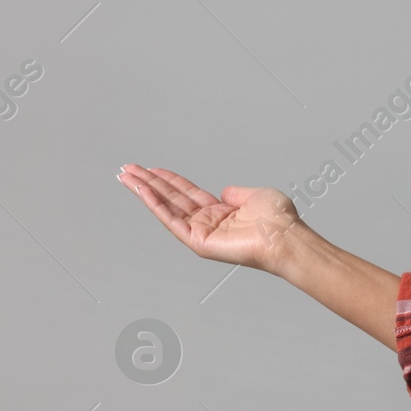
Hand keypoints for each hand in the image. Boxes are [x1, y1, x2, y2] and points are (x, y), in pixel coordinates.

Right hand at [117, 164, 304, 274]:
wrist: (284, 235)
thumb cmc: (278, 219)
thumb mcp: (256, 195)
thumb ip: (236, 193)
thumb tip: (223, 191)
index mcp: (221, 212)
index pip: (187, 193)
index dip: (169, 180)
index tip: (151, 169)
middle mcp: (208, 222)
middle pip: (171, 198)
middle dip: (149, 183)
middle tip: (127, 169)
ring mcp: (201, 232)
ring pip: (166, 208)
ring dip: (145, 191)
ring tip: (126, 176)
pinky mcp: (198, 242)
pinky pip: (171, 220)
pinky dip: (155, 205)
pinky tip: (142, 190)